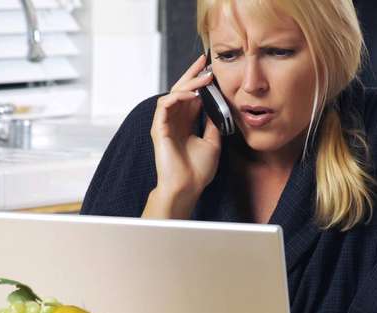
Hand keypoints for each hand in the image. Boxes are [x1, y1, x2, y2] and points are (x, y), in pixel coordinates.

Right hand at [150, 54, 221, 199]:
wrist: (187, 187)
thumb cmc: (197, 170)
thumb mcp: (212, 142)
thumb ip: (212, 123)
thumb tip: (218, 106)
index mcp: (185, 124)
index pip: (191, 96)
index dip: (199, 82)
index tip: (211, 69)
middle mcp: (174, 121)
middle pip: (181, 90)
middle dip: (192, 74)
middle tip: (204, 61)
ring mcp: (165, 124)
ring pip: (172, 94)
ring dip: (188, 83)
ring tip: (204, 78)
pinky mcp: (158, 128)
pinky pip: (164, 104)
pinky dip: (178, 97)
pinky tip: (192, 94)